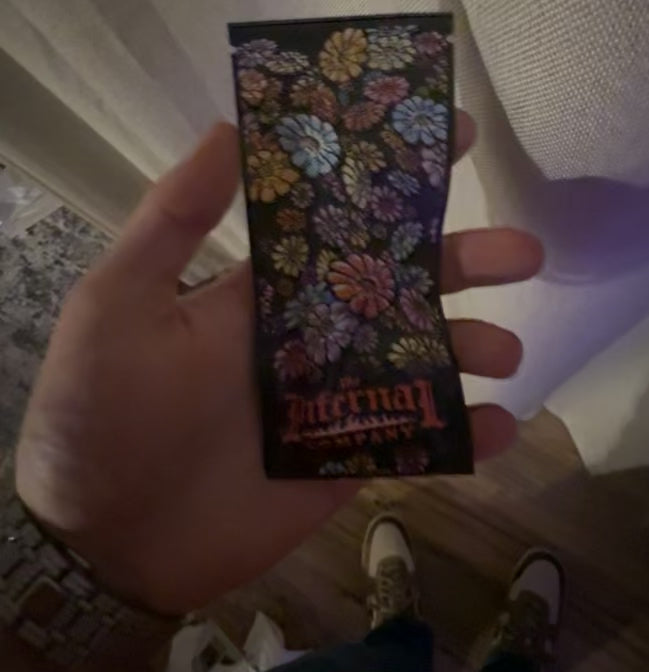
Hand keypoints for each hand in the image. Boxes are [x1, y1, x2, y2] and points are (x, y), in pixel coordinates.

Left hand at [16, 118, 542, 614]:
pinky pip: (414, 438)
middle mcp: (306, 334)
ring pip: (420, 359)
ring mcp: (331, 401)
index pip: (339, 218)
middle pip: (401, 284)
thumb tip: (229, 126)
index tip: (452, 135)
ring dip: (472, 346)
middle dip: (462, 261)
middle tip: (523, 250)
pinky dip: (461, 434)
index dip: (393, 178)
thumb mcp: (117, 304)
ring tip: (508, 349)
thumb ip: (173, 220)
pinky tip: (500, 427)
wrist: (102, 544)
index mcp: (260, 289)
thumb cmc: (100, 415)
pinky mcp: (343, 462)